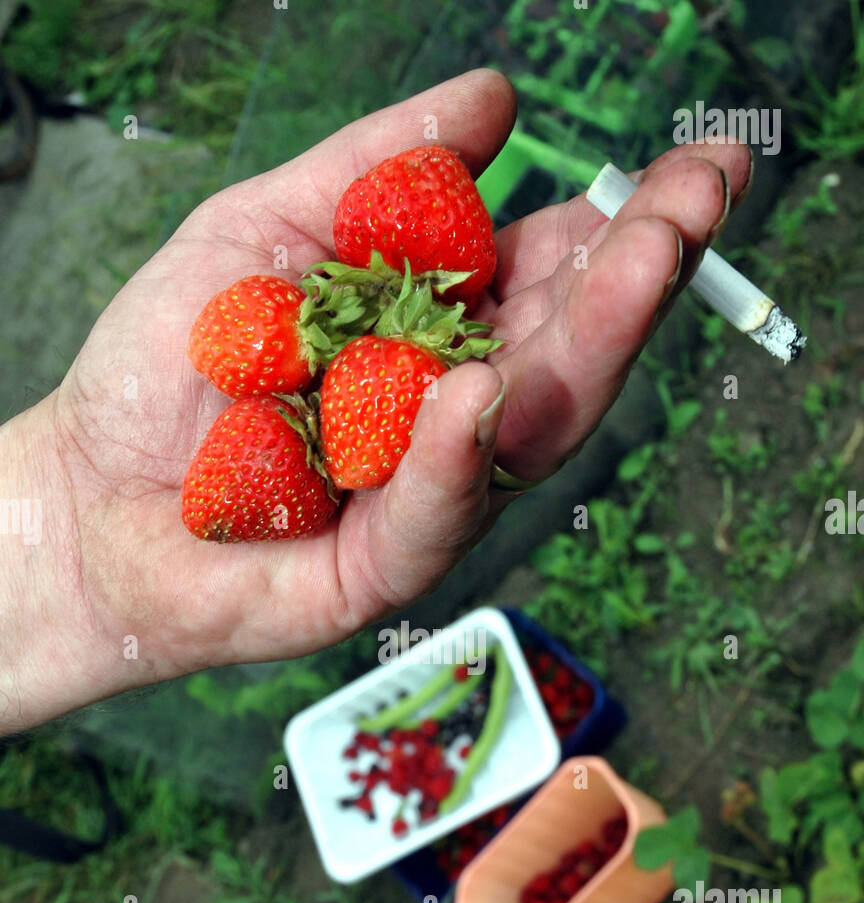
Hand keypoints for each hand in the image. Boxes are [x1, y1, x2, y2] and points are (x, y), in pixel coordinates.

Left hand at [0, 69, 751, 734]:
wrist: (86, 490)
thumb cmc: (171, 364)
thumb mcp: (265, 228)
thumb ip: (375, 172)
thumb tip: (495, 102)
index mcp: (442, 331)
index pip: (554, 277)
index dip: (625, 223)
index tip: (695, 164)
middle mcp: (455, 413)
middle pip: (567, 352)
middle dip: (638, 274)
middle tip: (698, 198)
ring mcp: (427, 494)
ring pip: (524, 432)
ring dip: (586, 348)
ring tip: (640, 260)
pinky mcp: (381, 568)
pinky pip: (433, 511)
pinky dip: (452, 452)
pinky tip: (479, 389)